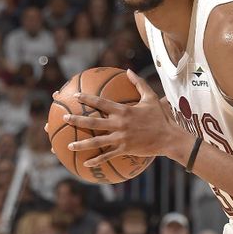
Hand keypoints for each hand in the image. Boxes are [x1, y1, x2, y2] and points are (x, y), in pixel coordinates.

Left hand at [63, 70, 186, 166]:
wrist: (169, 137)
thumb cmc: (160, 117)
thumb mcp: (150, 97)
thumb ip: (138, 84)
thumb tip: (128, 71)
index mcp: (124, 111)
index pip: (102, 103)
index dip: (88, 99)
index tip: (76, 96)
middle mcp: (120, 124)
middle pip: (94, 122)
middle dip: (77, 120)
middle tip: (64, 118)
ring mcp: (121, 138)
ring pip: (97, 142)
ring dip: (82, 143)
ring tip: (69, 144)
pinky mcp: (125, 149)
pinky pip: (108, 156)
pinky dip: (97, 160)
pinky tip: (86, 162)